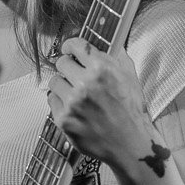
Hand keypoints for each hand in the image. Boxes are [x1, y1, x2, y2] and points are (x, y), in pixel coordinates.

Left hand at [44, 38, 161, 178]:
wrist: (130, 144)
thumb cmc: (132, 111)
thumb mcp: (130, 77)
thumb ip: (117, 56)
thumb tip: (108, 40)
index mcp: (102, 69)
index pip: (76, 45)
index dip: (71, 46)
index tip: (70, 50)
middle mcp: (85, 84)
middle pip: (61, 62)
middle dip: (68, 66)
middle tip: (74, 74)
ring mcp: (72, 103)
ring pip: (54, 81)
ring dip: (63, 85)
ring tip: (74, 94)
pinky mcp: (64, 119)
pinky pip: (52, 100)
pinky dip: (60, 102)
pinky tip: (73, 108)